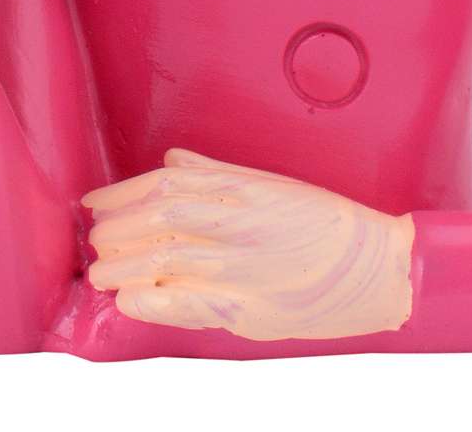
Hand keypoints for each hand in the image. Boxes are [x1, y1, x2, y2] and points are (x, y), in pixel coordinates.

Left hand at [83, 147, 413, 341]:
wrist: (376, 267)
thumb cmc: (326, 224)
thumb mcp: (270, 185)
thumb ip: (216, 174)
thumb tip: (173, 162)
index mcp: (239, 190)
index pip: (163, 186)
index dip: (122, 194)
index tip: (95, 202)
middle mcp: (234, 223)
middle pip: (157, 221)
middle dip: (117, 230)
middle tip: (94, 239)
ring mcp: (240, 266)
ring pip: (165, 259)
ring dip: (124, 266)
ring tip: (100, 272)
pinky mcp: (248, 308)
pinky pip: (189, 303)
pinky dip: (154, 301)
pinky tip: (129, 301)